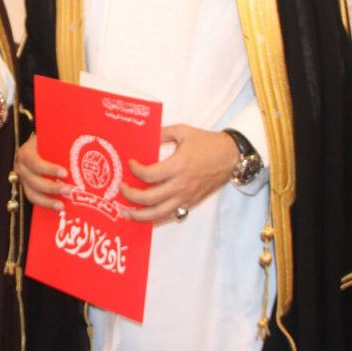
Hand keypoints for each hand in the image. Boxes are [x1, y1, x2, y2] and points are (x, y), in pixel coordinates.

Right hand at [12, 134, 69, 209]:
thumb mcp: (53, 138)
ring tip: (62, 205)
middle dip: (51, 187)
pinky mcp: (28, 188)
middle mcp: (21, 166)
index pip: (34, 161)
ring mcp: (23, 179)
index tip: (65, 173)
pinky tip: (58, 207)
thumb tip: (89, 143)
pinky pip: (35, 199)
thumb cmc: (50, 141)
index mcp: (26, 152)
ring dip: (47, 201)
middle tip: (69, 190)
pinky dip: (46, 204)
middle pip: (33, 180)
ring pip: (31, 194)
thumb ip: (65, 141)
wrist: (41, 146)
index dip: (48, 169)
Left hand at [121, 125, 236, 223]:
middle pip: (150, 198)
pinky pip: (170, 215)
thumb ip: (162, 133)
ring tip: (126, 212)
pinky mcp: (190, 203)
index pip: (149, 174)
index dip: (135, 170)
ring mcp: (186, 196)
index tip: (130, 164)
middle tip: (121, 189)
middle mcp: (181, 185)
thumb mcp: (183, 131)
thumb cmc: (207, 143)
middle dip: (131, 196)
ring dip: (140, 215)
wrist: (230, 156)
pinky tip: (144, 216)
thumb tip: (144, 137)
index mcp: (178, 166)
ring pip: (159, 213)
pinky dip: (155, 218)